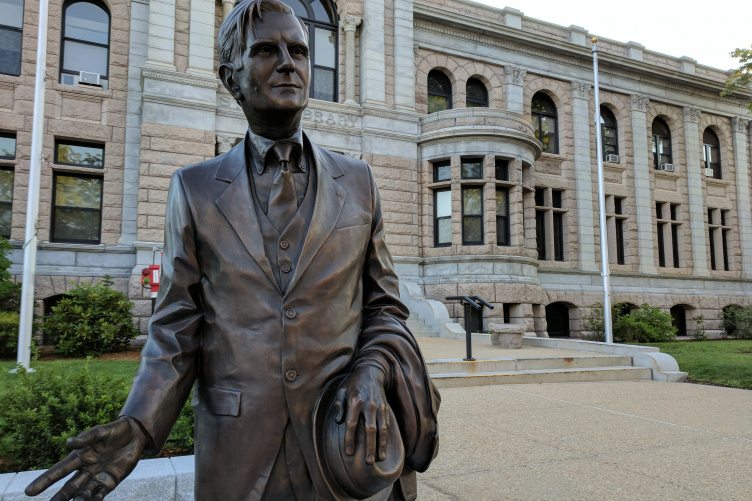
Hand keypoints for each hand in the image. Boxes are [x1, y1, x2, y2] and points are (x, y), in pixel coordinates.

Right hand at [25, 417, 147, 499]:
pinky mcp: (111, 482)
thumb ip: (87, 438)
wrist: (136, 434)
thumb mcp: (102, 431)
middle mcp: (86, 469)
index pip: (59, 470)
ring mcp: (98, 477)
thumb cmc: (116, 430)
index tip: (29, 491)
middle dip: (59, 498)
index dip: (45, 480)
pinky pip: (100, 495)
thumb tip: (69, 443)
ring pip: (83, 494)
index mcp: (80, 456)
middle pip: (69, 487)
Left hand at [333, 365, 389, 465]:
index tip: (348, 452)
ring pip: (381, 429)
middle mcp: (368, 405)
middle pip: (369, 430)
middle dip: (369, 447)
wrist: (371, 371)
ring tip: (379, 458)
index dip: (350, 439)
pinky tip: (384, 446)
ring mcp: (379, 406)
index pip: (352, 424)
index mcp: (355, 401)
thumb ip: (339, 406)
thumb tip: (338, 421)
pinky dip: (386, 437)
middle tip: (368, 461)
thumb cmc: (353, 383)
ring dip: (381, 444)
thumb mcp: (341, 390)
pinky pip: (386, 424)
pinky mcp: (386, 407)